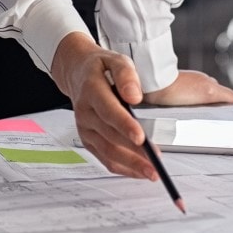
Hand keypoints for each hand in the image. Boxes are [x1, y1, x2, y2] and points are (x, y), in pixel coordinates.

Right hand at [49, 35, 232, 179]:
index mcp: (91, 90)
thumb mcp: (115, 60)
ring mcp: (85, 128)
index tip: (141, 138)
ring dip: (130, 164)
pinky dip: (122, 168)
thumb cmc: (101, 67)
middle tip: (156, 161)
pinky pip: (104, 158)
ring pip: (108, 151)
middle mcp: (85, 112)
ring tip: (152, 172)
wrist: (77, 73)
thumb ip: (126, 76)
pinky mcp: (88, 140)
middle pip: (111, 136)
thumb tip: (134, 97)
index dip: (124, 126)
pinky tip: (138, 172)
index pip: (109, 111)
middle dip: (134, 151)